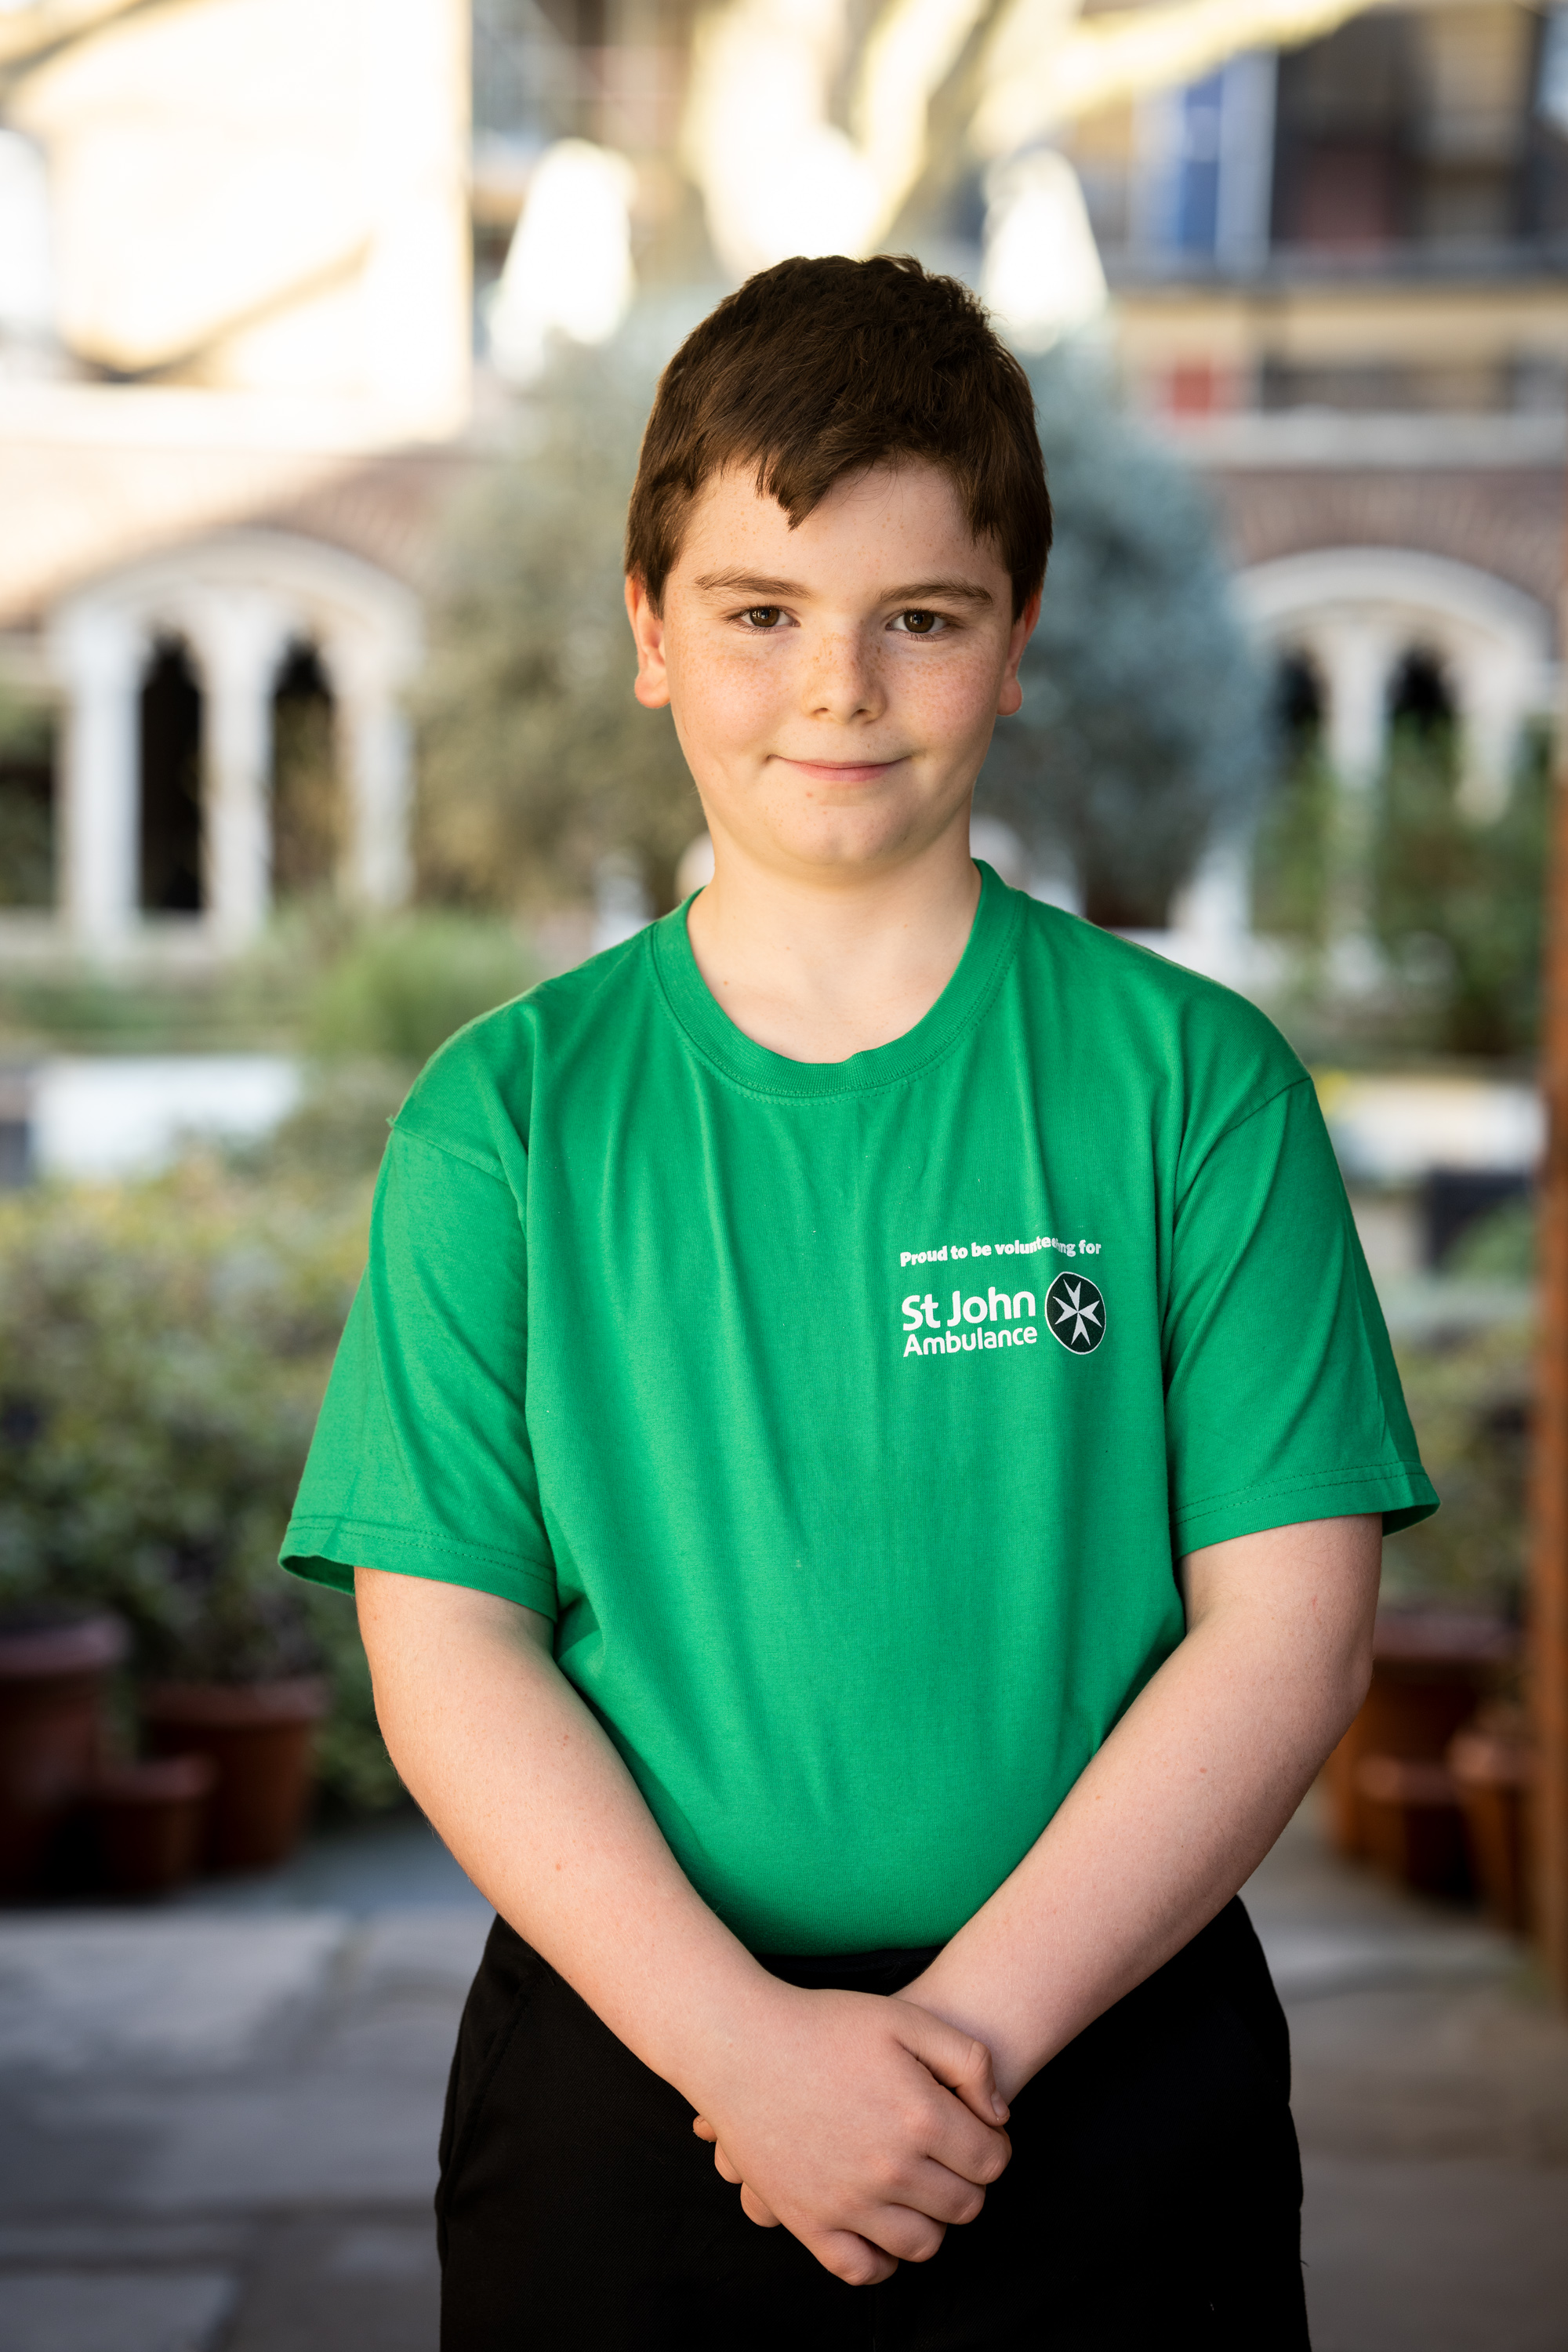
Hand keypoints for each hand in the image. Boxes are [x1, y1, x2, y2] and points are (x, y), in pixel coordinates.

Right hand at [686, 1986, 1010, 2285]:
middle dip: (968, 2181)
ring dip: (931, 2219)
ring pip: (922, 2244)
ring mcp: (847, 2202)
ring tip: (915, 2186)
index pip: (992, 2162)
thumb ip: (968, 2061)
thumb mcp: (906, 2019)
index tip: (976, 2130)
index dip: (993, 2145)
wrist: (741, 2042)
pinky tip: (880, 2224)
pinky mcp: (808, 2222)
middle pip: (964, 2206)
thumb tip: (999, 2117)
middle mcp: (890, 2169)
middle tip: (946, 2155)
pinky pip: (862, 2268)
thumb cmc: (824, 2022)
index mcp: (921, 2118)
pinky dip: (881, 2258)